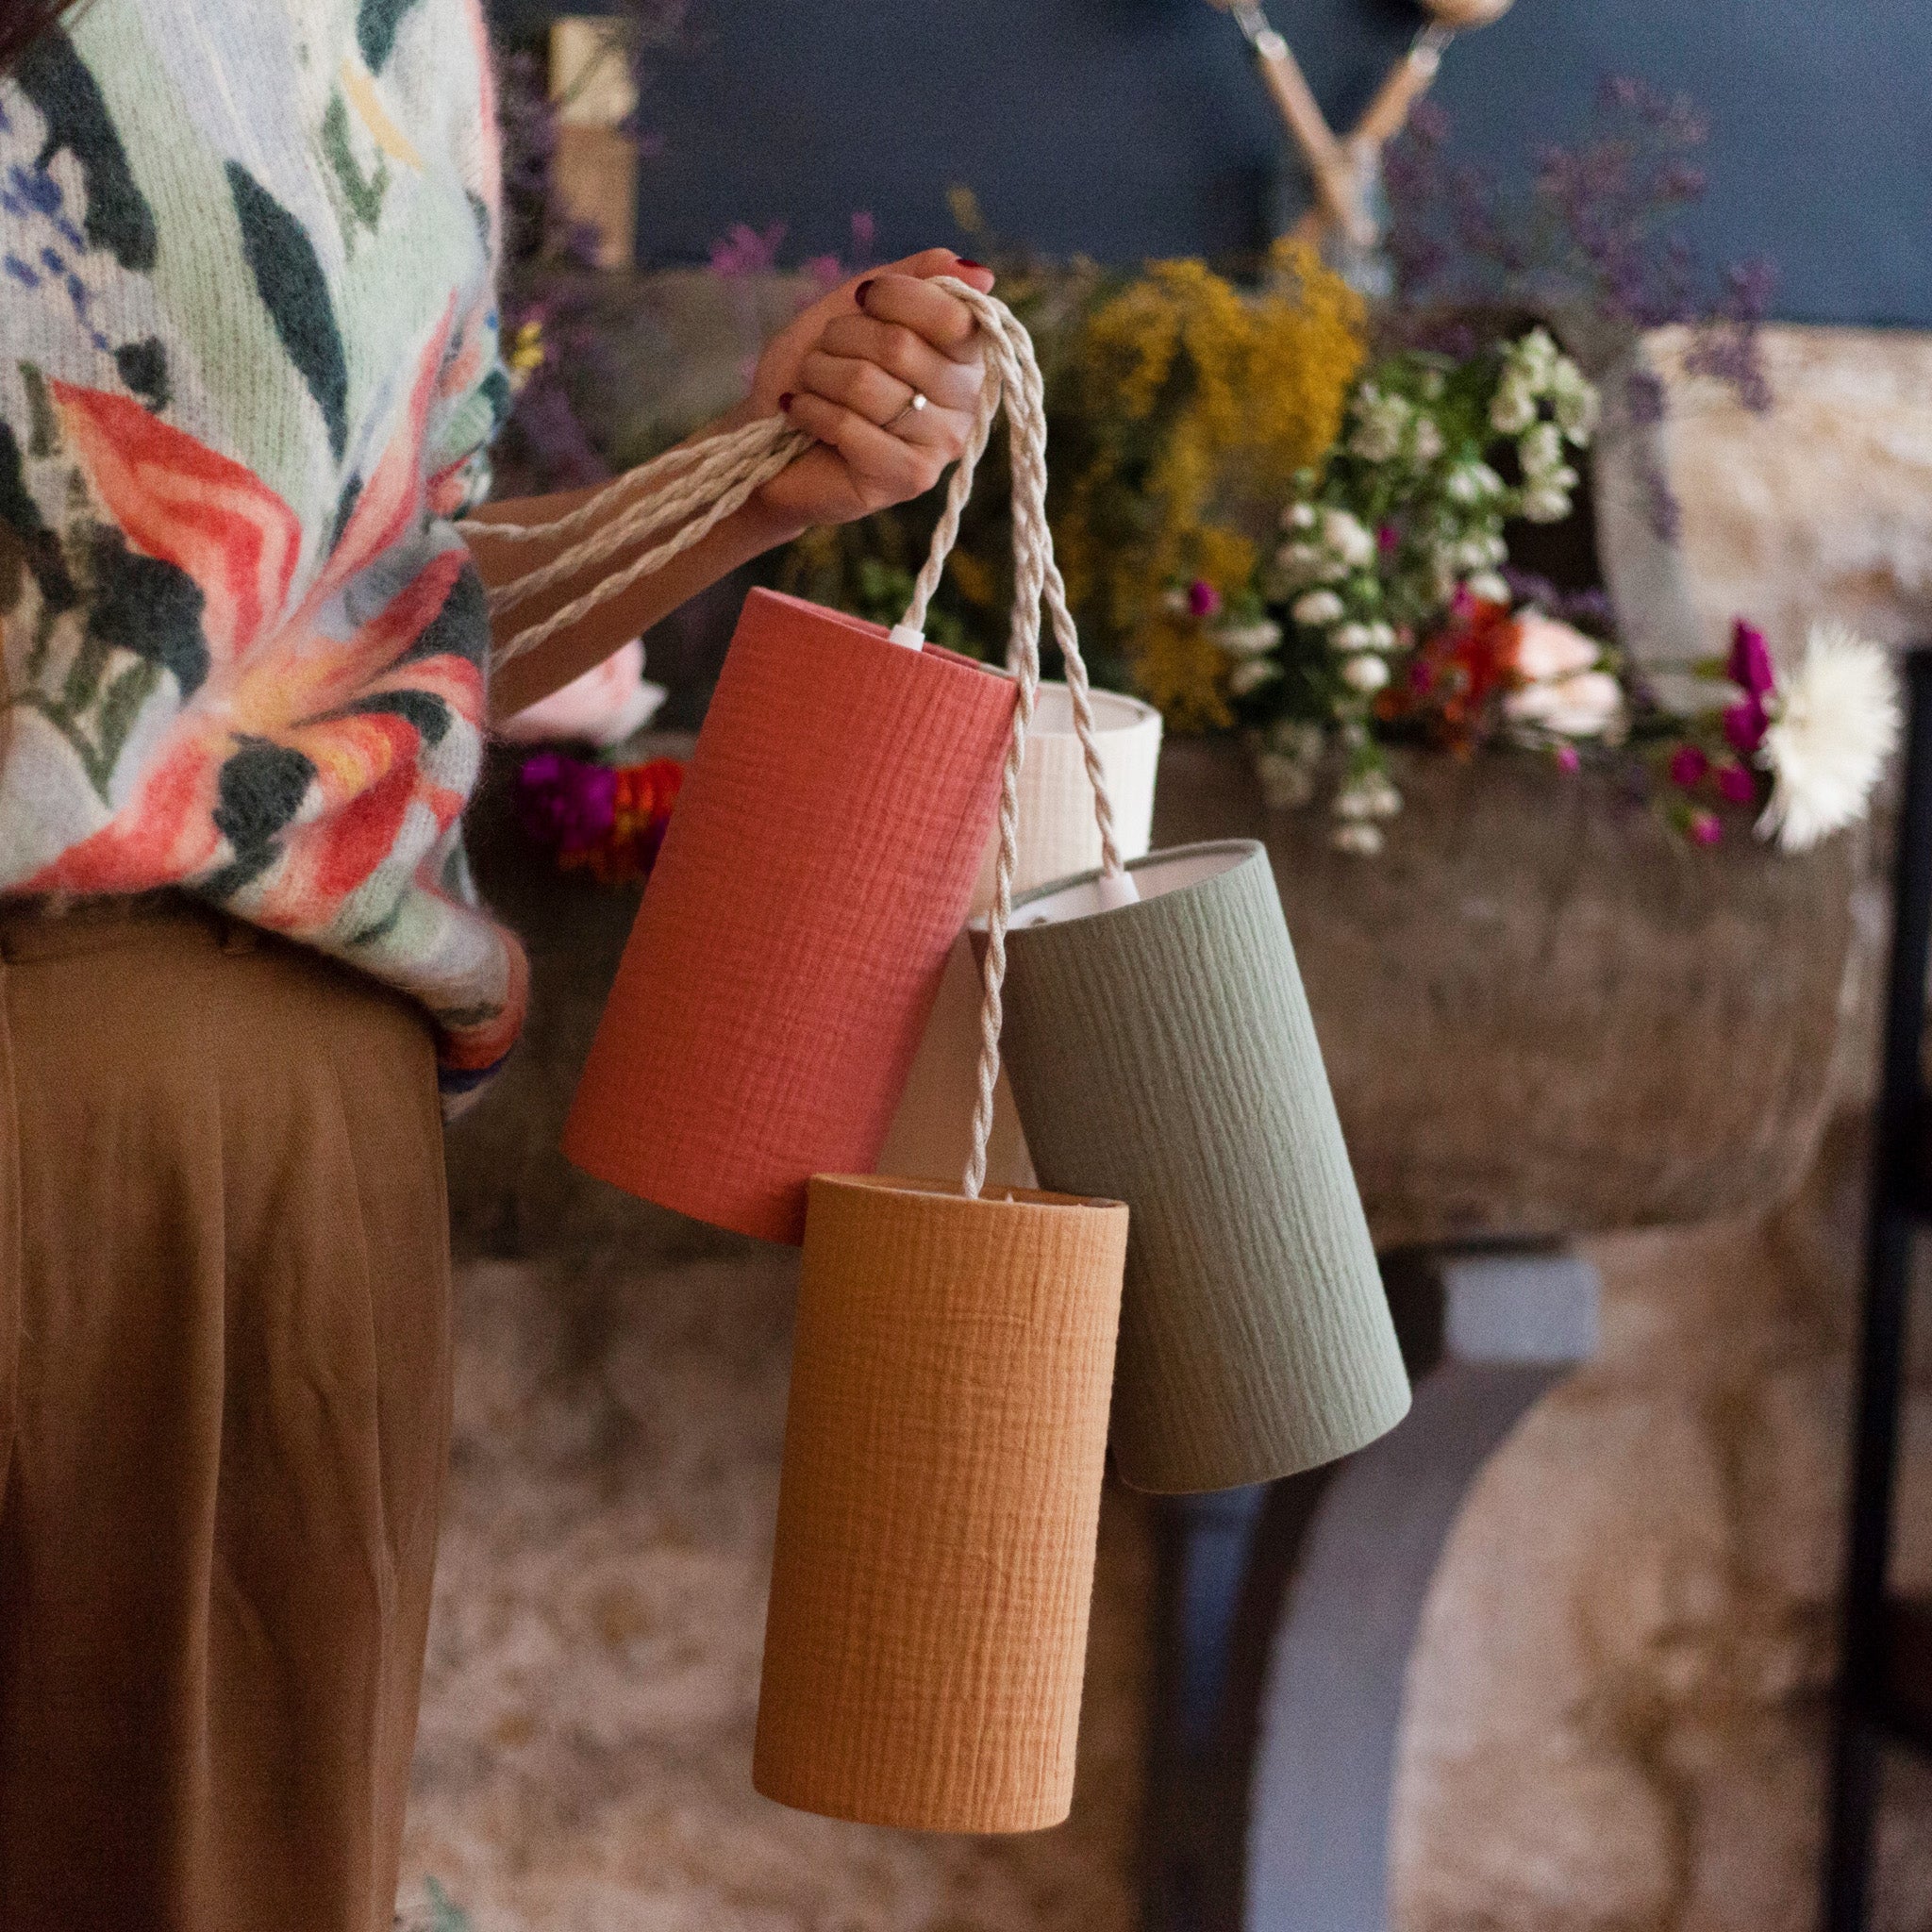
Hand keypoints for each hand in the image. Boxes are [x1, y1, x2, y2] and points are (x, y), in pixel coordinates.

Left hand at [745, 248, 995, 539]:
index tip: (861, 300)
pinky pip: (850, 427)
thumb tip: (982, 276)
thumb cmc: (817, 371)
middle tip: (825, 353)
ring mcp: (941, 446)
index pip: (951, 314)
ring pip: (867, 384)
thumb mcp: (857, 307)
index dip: (894, 295)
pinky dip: (810, 411)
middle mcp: (965, 402)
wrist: (770, 438)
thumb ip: (915, 280)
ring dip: (820, 375)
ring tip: (813, 386)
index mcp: (964, 356)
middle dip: (842, 337)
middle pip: (900, 345)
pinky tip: (802, 413)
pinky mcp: (909, 479)